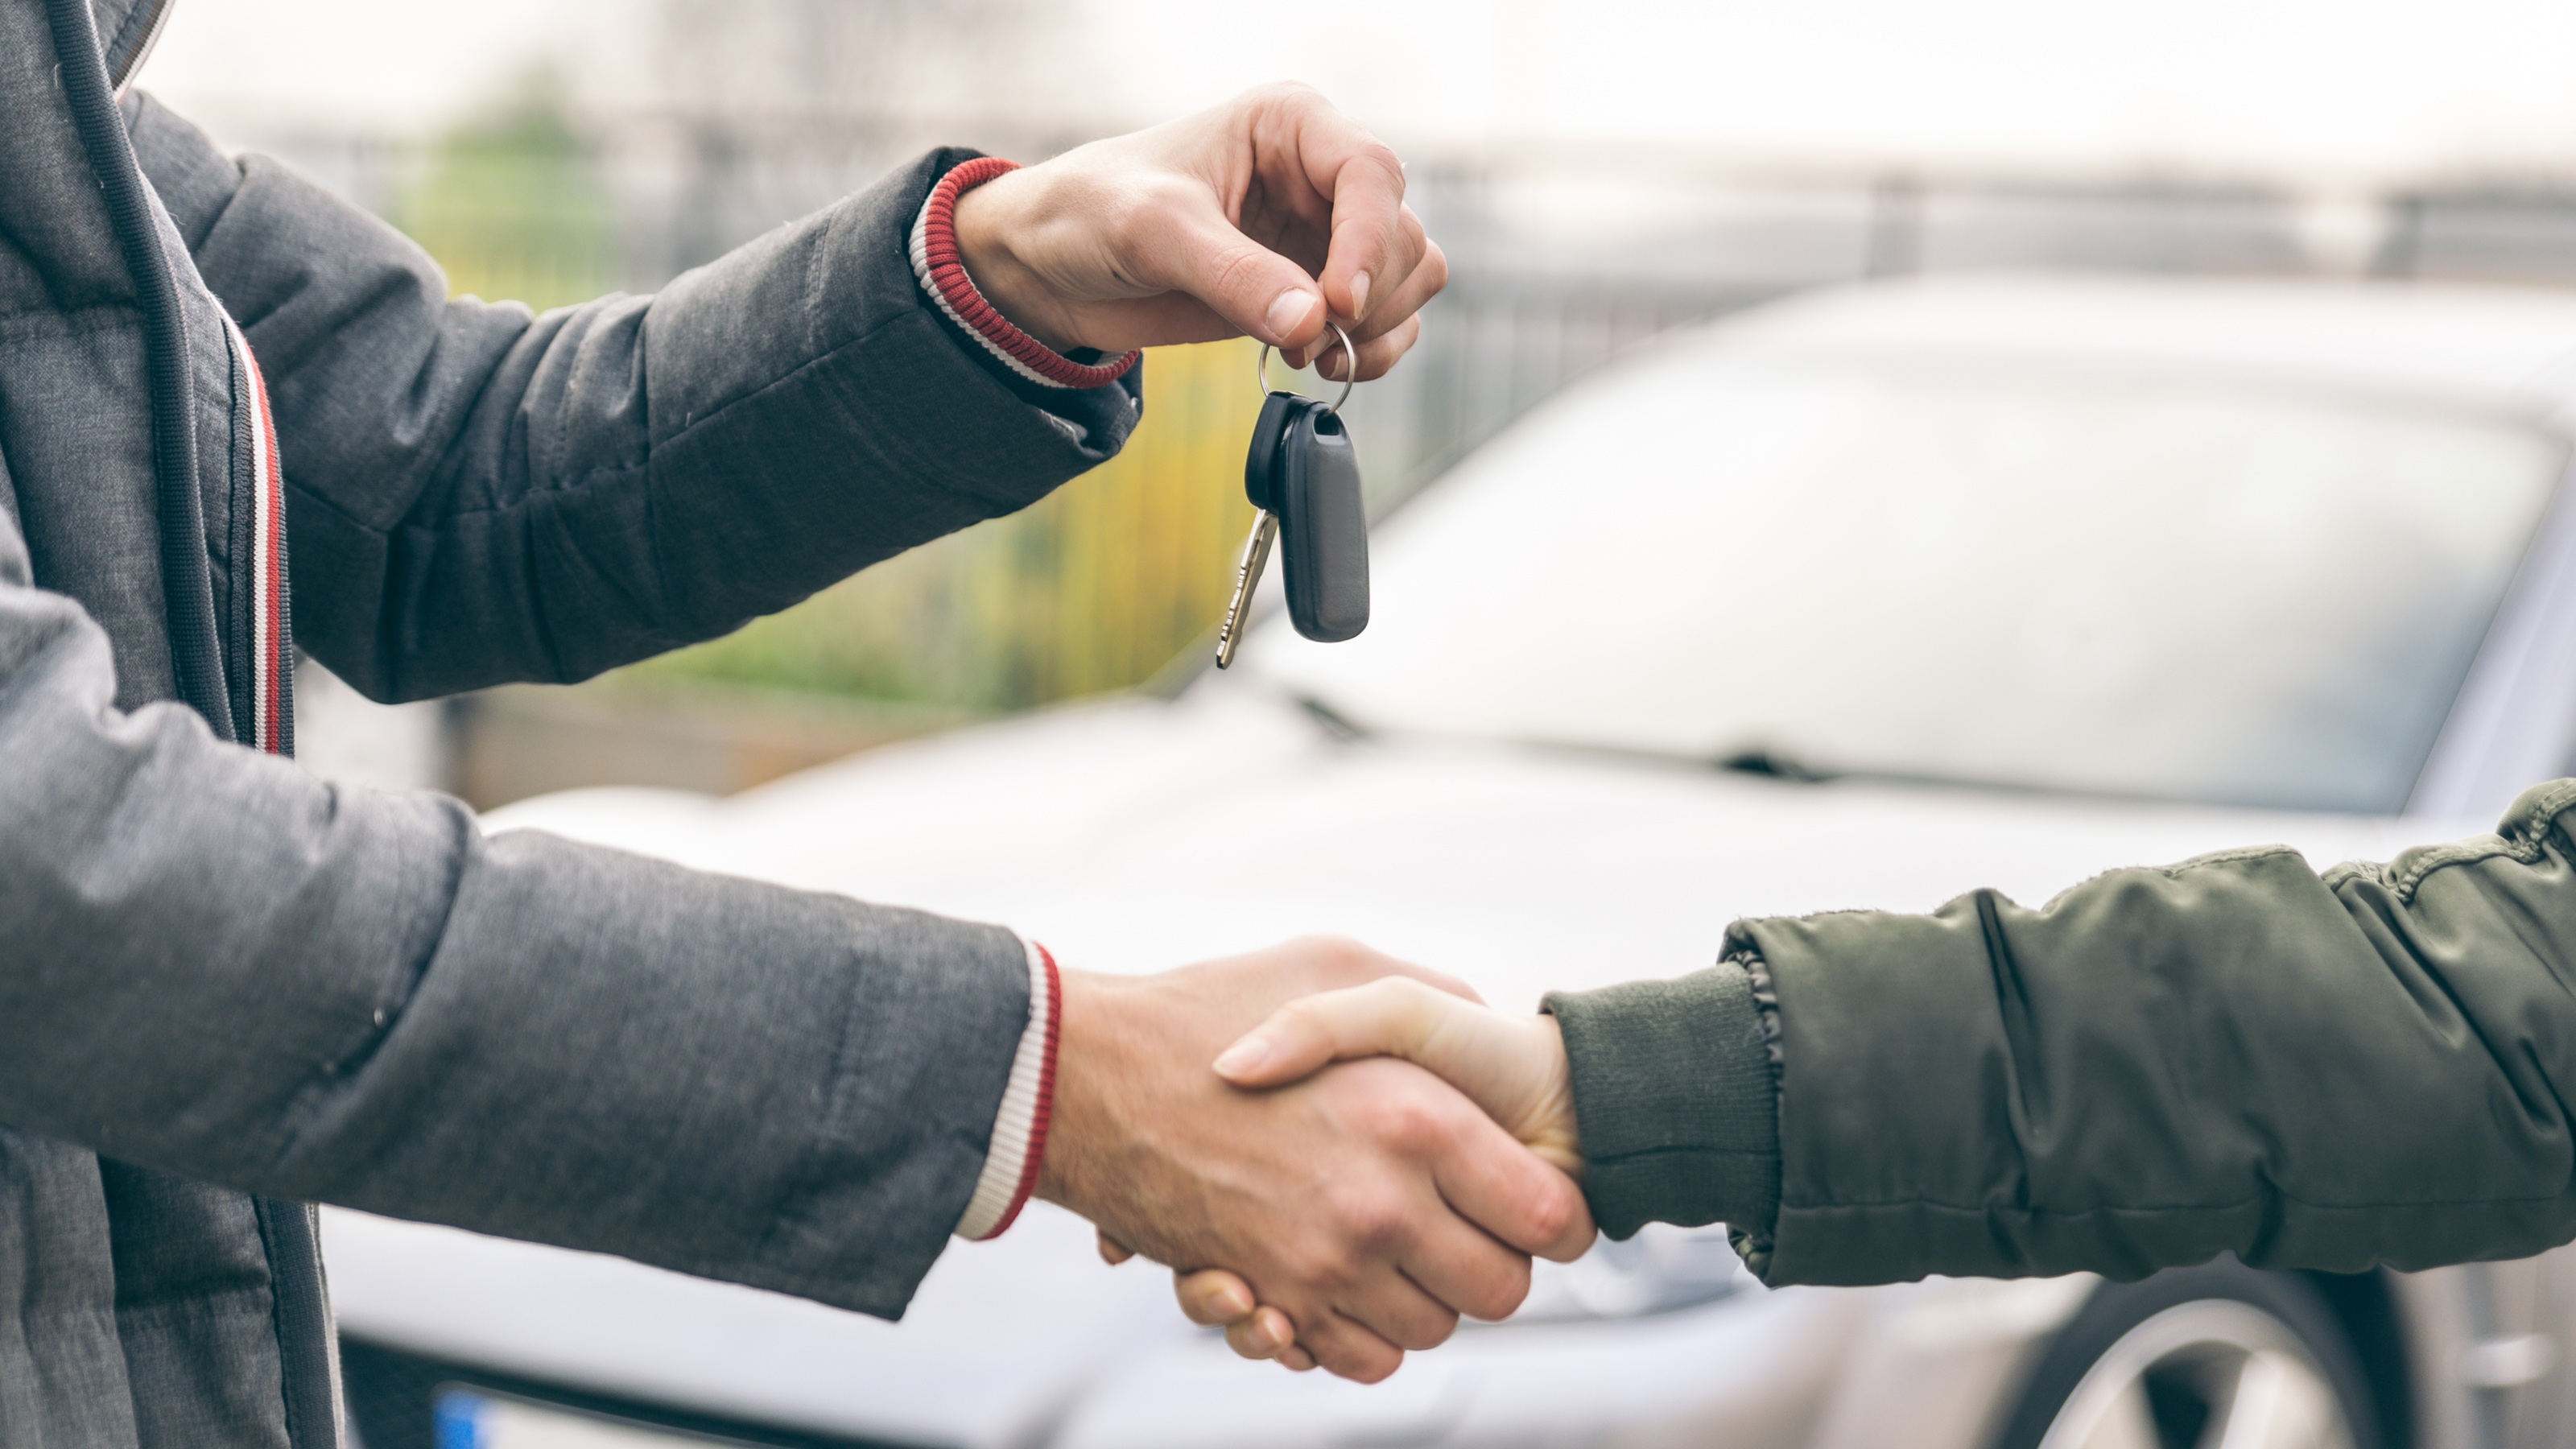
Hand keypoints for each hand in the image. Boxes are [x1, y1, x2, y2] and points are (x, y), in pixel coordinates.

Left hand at [950, 83, 1445, 379]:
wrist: (1053, 265)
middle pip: (1403, 235)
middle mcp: (1319, 175)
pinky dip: (1368, 352)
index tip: (1335, 305)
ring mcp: (1323, 236)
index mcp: (1290, 125)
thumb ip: (1234, 275)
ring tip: (1306, 354)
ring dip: (1376, 328)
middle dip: (1368, 297)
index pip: (1372, 174)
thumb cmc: (1093, 211)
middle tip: (1310, 339)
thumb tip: (1312, 324)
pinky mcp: (1313, 291)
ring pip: (1409, 279)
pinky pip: (1384, 322)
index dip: (1369, 243)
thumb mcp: (1155, 231)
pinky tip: (1313, 364)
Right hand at [1038, 940, 1591, 1382]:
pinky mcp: (1270, 1300)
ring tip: (1397, 1243)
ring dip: (1425, 1298)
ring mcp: (1322, 1264)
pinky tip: (1348, 1278)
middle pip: (1501, 1292)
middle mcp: (1379, 1205)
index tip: (1534, 1201)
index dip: (1553, 1214)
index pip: (1546, 1217)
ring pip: (1433, 1331)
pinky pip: (1359, 1358)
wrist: (1087, 1076)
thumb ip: (1430, 992)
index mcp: (1417, 1119)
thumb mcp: (1336, 964)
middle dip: (1495, 1265)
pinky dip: (1362, 1334)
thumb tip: (1489, 1034)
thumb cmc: (1212, 1006)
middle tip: (1466, 1225)